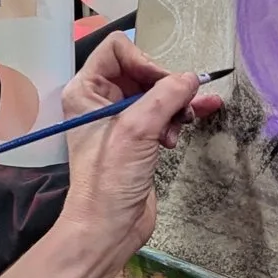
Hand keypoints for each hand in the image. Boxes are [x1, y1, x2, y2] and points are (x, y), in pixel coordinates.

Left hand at [57, 35, 221, 261]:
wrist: (108, 228)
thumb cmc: (110, 179)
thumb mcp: (137, 130)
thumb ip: (165, 96)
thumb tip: (192, 78)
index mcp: (86, 90)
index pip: (117, 49)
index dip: (144, 60)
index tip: (162, 84)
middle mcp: (100, 100)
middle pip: (142, 69)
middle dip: (166, 85)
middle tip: (180, 106)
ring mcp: (121, 120)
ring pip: (157, 92)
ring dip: (175, 104)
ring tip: (182, 125)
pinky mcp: (139, 138)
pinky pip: (164, 113)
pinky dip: (178, 117)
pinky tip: (187, 129)